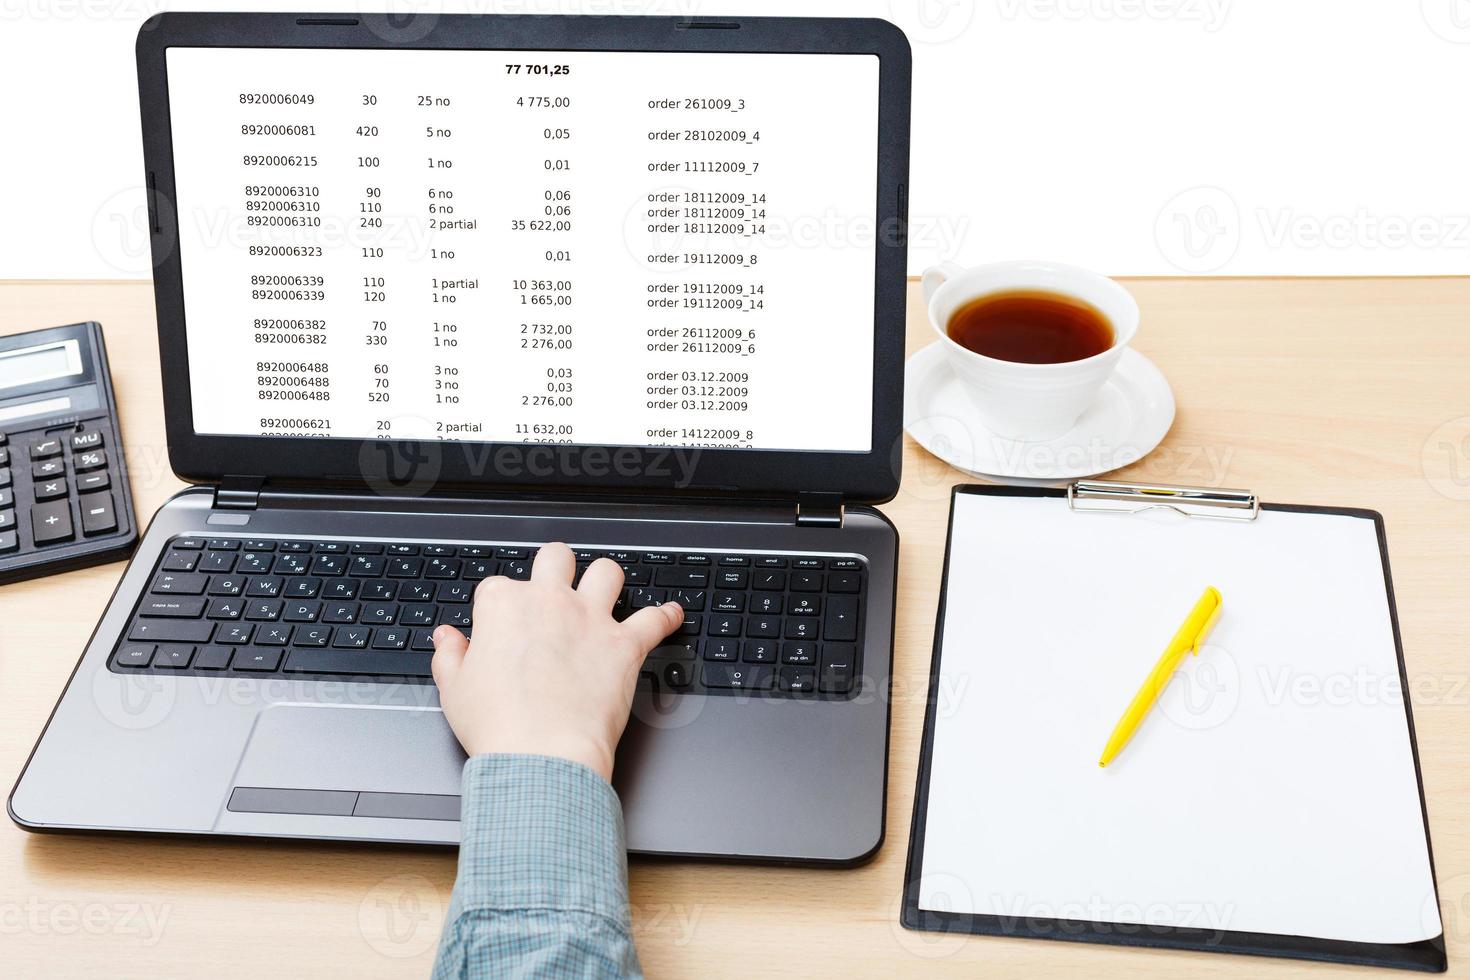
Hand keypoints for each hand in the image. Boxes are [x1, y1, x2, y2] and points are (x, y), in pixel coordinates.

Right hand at [430, 542, 682, 781]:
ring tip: (606, 593)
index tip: (502, 628)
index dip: (500, 608)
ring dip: (607, 580)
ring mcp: (590, 620)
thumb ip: (450, 656)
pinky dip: (667, 616)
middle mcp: (549, 602)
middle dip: (556, 567)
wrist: (541, 756)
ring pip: (608, 572)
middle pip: (556, 557)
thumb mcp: (454, 691)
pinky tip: (672, 615)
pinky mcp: (624, 645)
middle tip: (556, 586)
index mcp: (504, 606)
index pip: (499, 587)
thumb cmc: (498, 727)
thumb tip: (447, 638)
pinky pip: (655, 619)